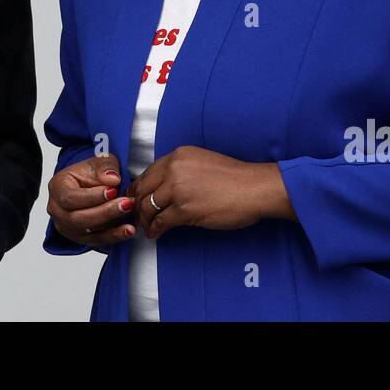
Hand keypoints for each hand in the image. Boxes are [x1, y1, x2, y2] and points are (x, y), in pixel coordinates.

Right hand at [46, 152, 134, 246]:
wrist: (91, 184)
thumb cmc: (91, 172)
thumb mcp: (98, 161)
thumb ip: (105, 167)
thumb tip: (113, 179)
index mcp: (57, 187)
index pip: (71, 197)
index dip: (92, 196)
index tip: (113, 191)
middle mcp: (57, 210)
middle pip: (78, 218)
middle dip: (105, 212)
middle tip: (127, 204)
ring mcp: (66, 226)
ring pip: (87, 232)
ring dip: (111, 226)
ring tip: (130, 216)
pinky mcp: (79, 237)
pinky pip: (96, 241)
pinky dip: (113, 236)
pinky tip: (128, 231)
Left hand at [127, 146, 294, 238]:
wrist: (254, 189)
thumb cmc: (236, 178)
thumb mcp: (203, 163)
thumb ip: (183, 170)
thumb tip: (166, 186)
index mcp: (179, 155)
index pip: (149, 172)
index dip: (140, 187)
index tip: (137, 197)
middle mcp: (175, 169)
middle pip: (144, 189)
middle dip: (137, 204)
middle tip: (135, 215)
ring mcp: (178, 189)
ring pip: (149, 206)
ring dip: (144, 219)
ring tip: (145, 227)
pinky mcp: (184, 209)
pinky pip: (161, 221)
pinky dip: (155, 229)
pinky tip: (156, 233)